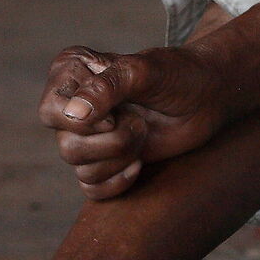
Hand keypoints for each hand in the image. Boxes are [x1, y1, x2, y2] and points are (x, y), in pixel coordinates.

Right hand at [38, 44, 240, 199]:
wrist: (208, 97)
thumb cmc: (178, 74)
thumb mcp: (144, 71)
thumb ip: (108, 87)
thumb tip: (74, 114)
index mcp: (69, 73)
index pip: (51, 112)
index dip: (86, 121)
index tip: (119, 111)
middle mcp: (71, 105)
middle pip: (67, 147)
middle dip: (113, 140)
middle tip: (139, 121)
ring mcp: (86, 135)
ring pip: (82, 170)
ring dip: (123, 155)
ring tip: (144, 131)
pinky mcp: (103, 161)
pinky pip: (92, 188)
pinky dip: (119, 180)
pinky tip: (140, 162)